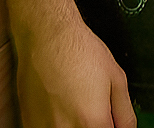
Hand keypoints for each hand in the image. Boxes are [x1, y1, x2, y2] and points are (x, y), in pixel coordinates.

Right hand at [13, 20, 134, 127]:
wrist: (47, 36)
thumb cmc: (79, 52)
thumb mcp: (117, 79)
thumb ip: (125, 113)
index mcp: (92, 122)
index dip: (109, 127)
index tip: (107, 121)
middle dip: (92, 126)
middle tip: (90, 110)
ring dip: (73, 126)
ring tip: (74, 105)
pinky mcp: (29, 123)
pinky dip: (55, 124)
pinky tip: (59, 108)